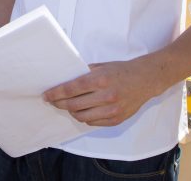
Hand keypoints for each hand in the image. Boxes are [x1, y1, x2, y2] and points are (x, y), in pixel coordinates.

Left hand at [43, 57, 161, 125]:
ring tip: (67, 106)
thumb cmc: (121, 70)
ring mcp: (112, 110)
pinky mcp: (116, 120)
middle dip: (59, 103)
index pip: (70, 89)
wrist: (145, 80)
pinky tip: (82, 111)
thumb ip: (84, 74)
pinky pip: (93, 123)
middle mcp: (106, 96)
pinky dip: (84, 118)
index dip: (55, 93)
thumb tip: (63, 81)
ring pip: (81, 117)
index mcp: (100, 80)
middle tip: (53, 101)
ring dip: (71, 112)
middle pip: (73, 104)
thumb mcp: (101, 66)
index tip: (46, 95)